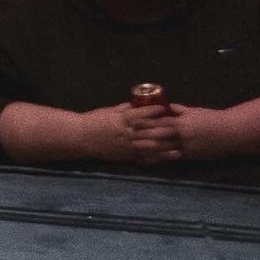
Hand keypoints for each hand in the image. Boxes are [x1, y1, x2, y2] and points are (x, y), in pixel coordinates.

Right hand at [72, 98, 186, 163]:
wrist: (80, 137)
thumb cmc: (93, 121)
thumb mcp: (108, 111)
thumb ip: (124, 109)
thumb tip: (139, 104)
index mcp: (120, 119)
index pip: (138, 114)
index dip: (152, 111)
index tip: (164, 108)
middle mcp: (124, 132)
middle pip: (147, 130)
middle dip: (163, 128)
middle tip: (178, 126)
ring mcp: (126, 144)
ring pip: (148, 144)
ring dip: (164, 144)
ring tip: (178, 143)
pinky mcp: (126, 154)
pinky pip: (144, 155)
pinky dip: (157, 155)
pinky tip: (168, 156)